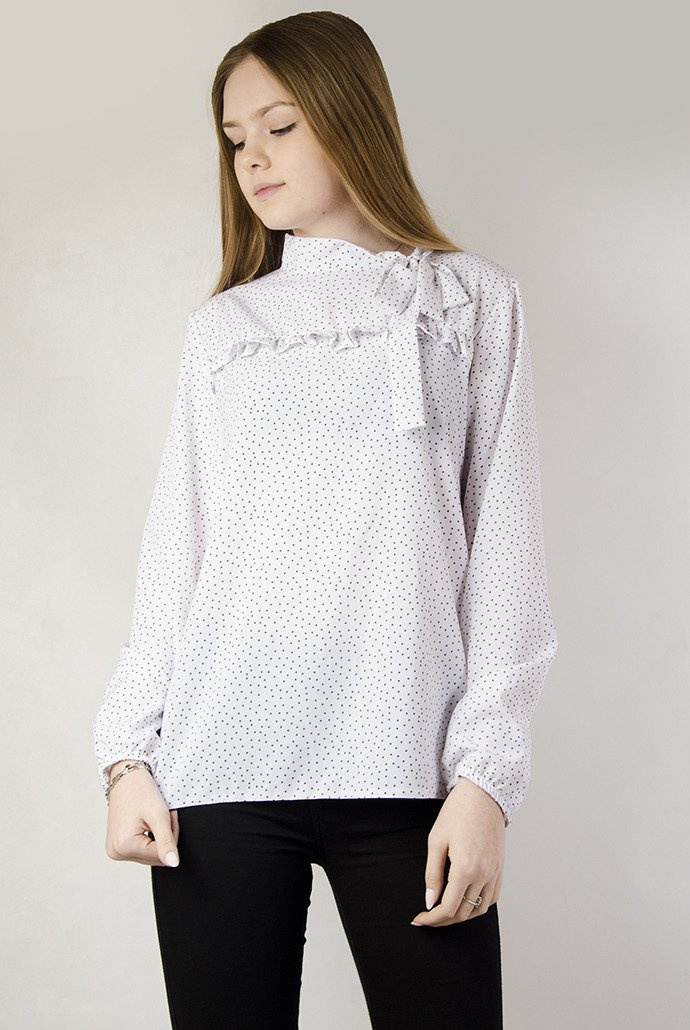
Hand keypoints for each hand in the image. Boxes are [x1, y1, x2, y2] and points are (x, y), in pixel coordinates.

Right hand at [104, 765, 179, 867]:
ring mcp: (115, 850)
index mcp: (123, 847)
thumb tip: (173, 864)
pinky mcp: (117, 846)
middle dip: (165, 838)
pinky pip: (142, 849)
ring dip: (158, 837)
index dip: (171, 836)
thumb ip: (166, 842)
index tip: (169, 817)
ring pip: (150, 854)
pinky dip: (149, 837)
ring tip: (154, 817)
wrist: (127, 778)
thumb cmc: (141, 791)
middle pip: (155, 857)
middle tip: (163, 815)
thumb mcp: (159, 816)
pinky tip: (146, 822)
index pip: (161, 856)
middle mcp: (116, 852)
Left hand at [410, 778, 504, 925]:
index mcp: (466, 869)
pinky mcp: (500, 868)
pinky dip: (478, 905)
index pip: (448, 908)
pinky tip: (465, 901)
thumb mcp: (436, 841)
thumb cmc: (457, 813)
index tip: (419, 920)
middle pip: (464, 913)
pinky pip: (492, 898)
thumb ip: (432, 874)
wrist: (483, 795)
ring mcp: (495, 872)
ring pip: (480, 909)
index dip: (432, 919)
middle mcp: (484, 875)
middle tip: (427, 917)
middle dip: (443, 920)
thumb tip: (430, 901)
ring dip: (462, 915)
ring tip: (444, 913)